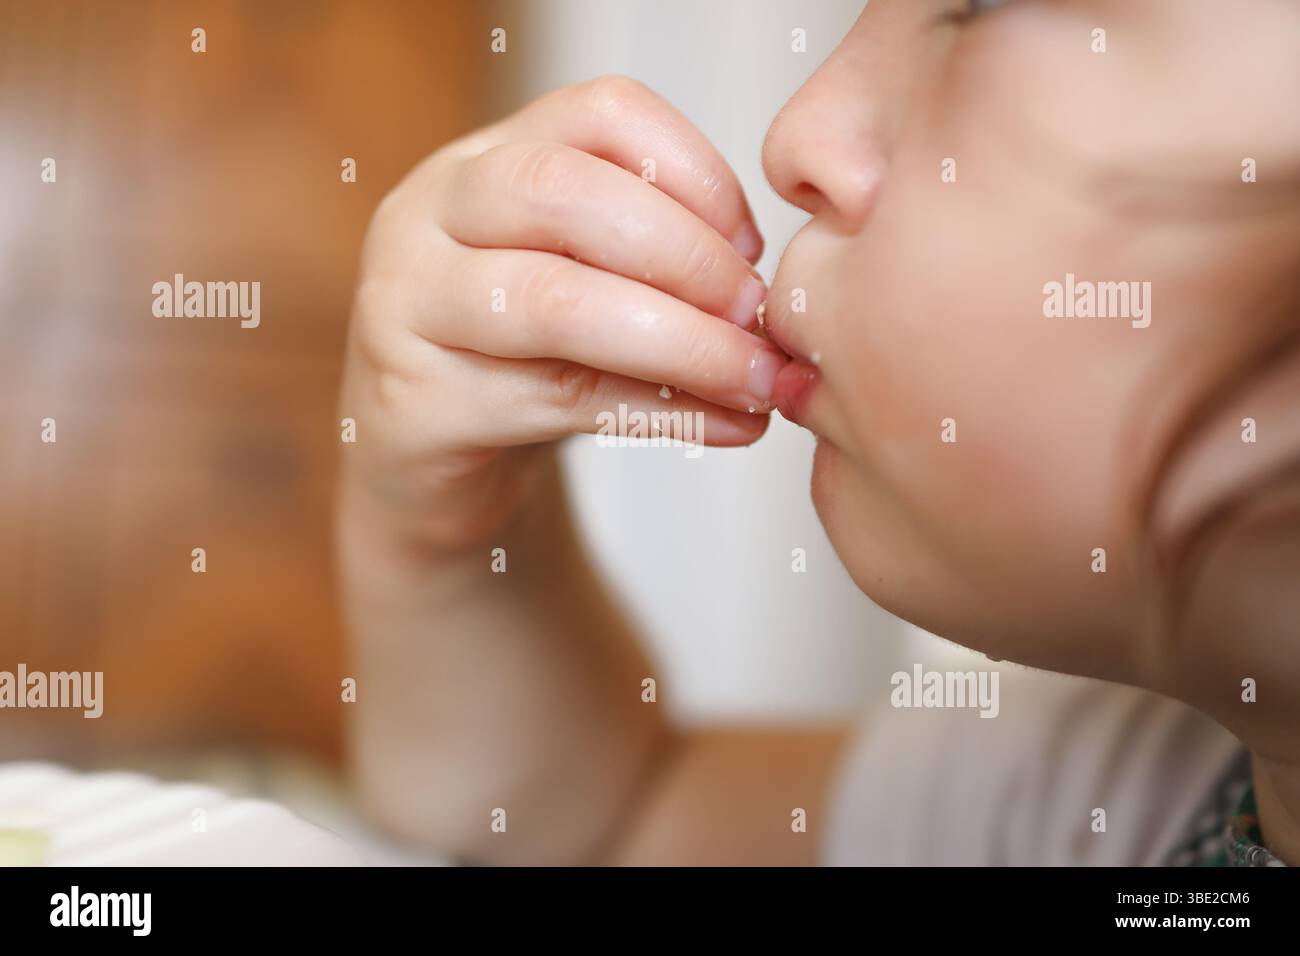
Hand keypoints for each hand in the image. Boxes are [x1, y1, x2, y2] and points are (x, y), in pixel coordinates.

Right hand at [339, 76, 782, 547]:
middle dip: (686, 253)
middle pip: (563, 190)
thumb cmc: (516, 364)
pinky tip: (726, 426)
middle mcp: (428, 216)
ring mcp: (407, 308)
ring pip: (556, 302)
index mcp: (482, 163)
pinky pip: (557, 400)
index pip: (597, 115)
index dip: (694, 170)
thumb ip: (647, 264)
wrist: (425, 465)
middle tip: (756, 313)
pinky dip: (661, 415)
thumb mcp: (579, 287)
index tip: (750, 244)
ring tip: (755, 378)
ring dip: (682, 342)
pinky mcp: (416, 406)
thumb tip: (769, 296)